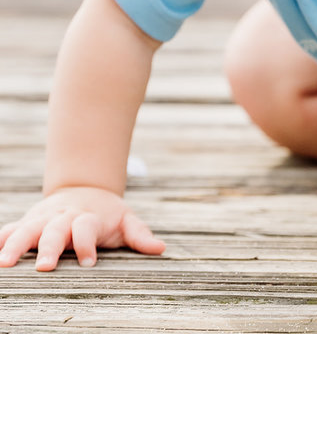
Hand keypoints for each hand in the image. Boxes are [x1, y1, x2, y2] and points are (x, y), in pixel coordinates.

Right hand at [0, 187, 164, 270]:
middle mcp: (63, 217)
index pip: (86, 228)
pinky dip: (2, 239)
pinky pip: (10, 229)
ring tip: (5, 263)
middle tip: (43, 267)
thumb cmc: (106, 213)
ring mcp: (42, 218)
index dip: (88, 244)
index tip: (90, 263)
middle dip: (48, 247)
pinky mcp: (28, 222)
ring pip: (27, 229)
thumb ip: (140, 235)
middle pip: (54, 230)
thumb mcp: (126, 219)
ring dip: (15, 245)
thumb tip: (160, 249)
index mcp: (87, 217)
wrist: (84, 189)